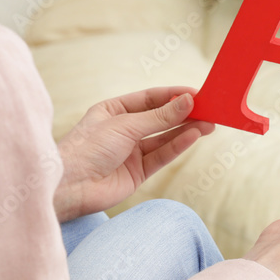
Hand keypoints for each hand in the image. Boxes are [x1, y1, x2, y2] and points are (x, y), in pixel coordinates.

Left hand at [54, 87, 214, 221]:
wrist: (69, 187)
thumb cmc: (87, 148)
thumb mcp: (126, 125)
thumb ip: (159, 116)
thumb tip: (187, 101)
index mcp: (114, 110)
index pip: (150, 98)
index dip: (174, 95)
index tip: (198, 93)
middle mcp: (123, 130)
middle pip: (160, 118)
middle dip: (185, 113)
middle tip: (210, 109)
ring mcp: (131, 152)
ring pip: (164, 138)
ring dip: (186, 130)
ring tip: (210, 123)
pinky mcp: (137, 173)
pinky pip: (162, 156)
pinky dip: (178, 146)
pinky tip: (193, 136)